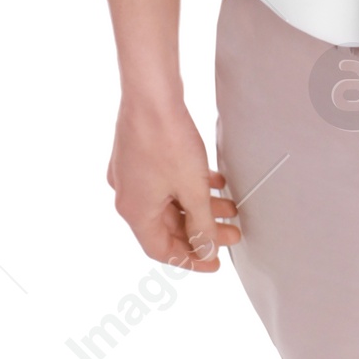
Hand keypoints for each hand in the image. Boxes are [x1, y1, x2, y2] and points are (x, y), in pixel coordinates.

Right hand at [107, 95, 238, 269]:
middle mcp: (128, 196)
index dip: (190, 259)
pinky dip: (190, 187)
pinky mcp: (139, 156)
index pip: (160, 249)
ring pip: (170, 202)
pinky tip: (215, 182)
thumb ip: (201, 224)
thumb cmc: (167, 141)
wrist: (152, 96)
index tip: (214, 262)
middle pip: (167, 225)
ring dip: (200, 207)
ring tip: (230, 208)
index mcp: (135, 211)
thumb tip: (206, 249)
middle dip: (202, 230)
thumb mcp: (193, 191)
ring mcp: (131, 175)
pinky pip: (167, 182)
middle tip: (231, 234)